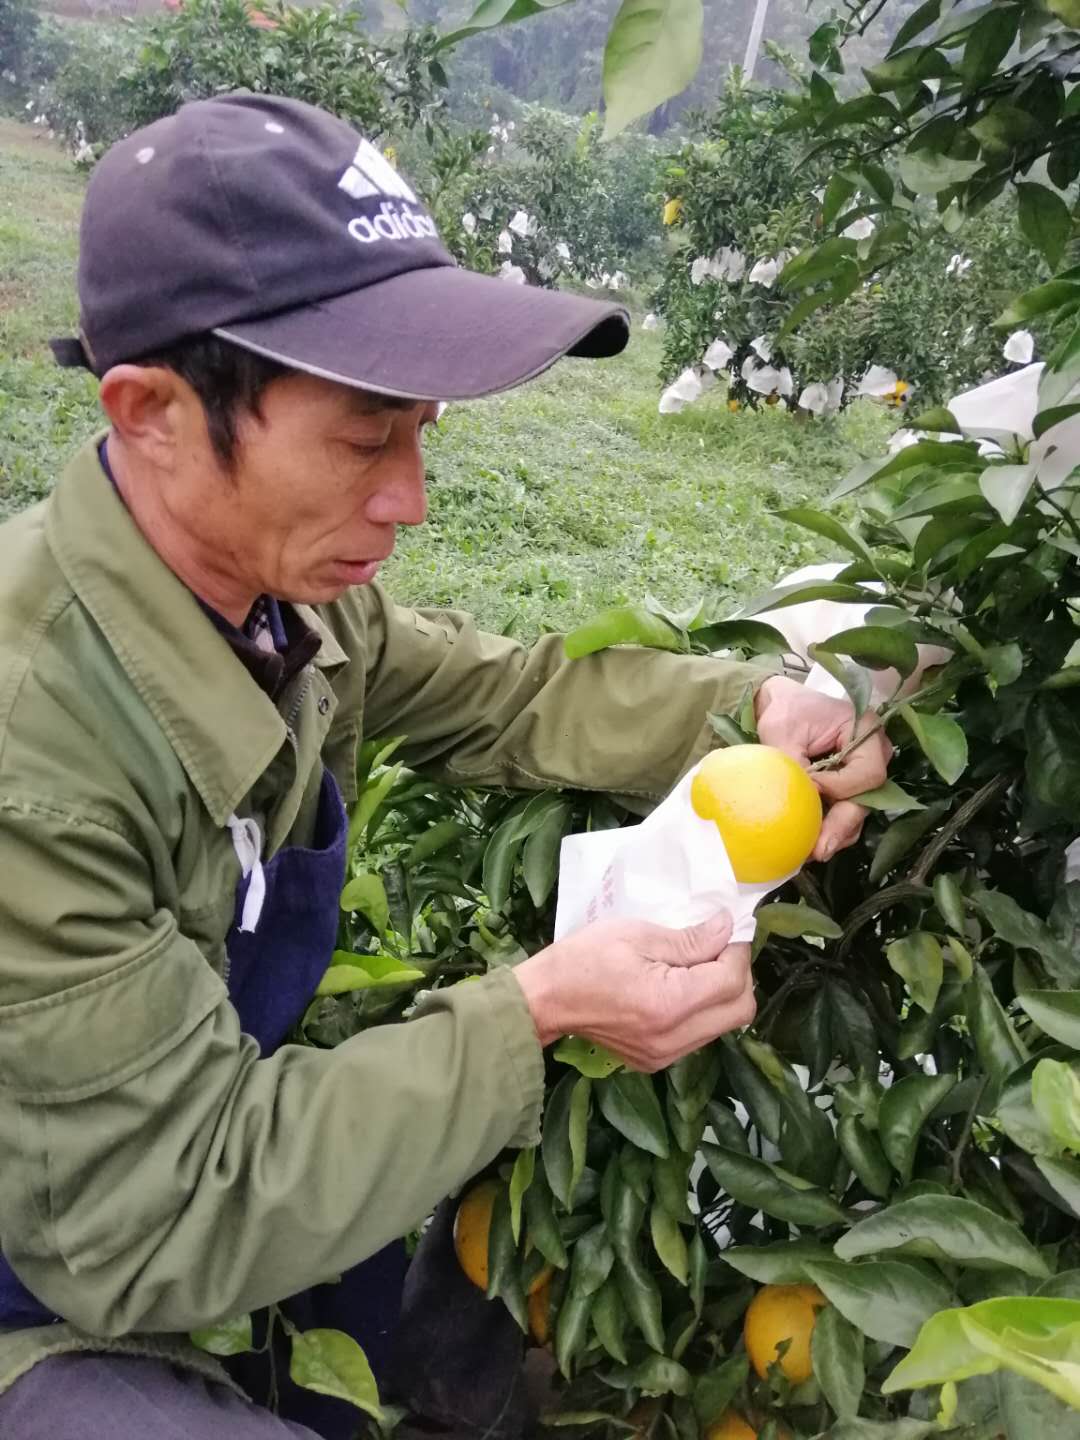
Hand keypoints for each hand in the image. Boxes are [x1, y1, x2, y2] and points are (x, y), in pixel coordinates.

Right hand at [513, 912, 754, 1070]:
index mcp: (669, 1004)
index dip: (735, 950)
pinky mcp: (657, 1062)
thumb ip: (689, 938)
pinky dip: (702, 1010)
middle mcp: (674, 1039)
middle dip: (736, 974)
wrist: (545, 1000)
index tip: (722, 929)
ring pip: (724, 1025)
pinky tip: (679, 989)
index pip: (731, 981)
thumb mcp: (636, 935)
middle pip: (739, 1010)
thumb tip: (728, 928)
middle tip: (715, 948)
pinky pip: (700, 1035)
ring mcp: (666, 1056)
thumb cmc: (584, 959)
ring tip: (695, 967)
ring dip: (721, 994)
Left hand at [754, 674, 891, 860]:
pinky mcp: (849, 788)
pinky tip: (811, 844)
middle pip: (867, 798)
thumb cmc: (784, 712)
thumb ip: (793, 764)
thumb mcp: (782, 732)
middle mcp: (874, 753)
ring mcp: (863, 773)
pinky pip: (847, 812)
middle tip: (819, 849)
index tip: (810, 788)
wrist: (780, 706)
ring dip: (836, 832)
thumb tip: (798, 802)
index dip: (841, 788)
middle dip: (841, 824)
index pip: (868, 772)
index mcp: (865, 731)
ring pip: (858, 811)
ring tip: (812, 852)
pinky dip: (831, 829)